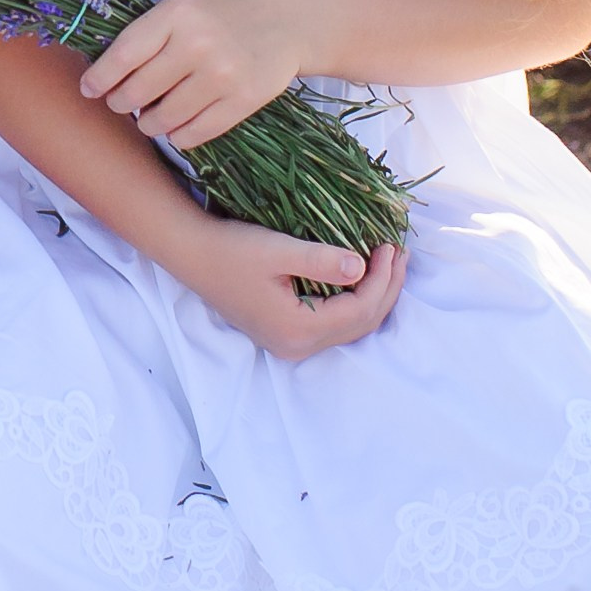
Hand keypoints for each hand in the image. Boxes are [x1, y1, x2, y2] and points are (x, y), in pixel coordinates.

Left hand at [81, 0, 308, 147]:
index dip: (100, 78)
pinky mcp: (245, 100)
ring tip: (148, 117)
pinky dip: (179, 136)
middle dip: (121, 103)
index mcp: (178, 13)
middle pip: (139, 91)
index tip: (89, 89)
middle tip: (120, 104)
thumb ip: (155, 28)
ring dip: (149, 123)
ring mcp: (223, 75)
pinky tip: (176, 128)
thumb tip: (112, 67)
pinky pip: (197, 133)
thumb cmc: (232, 1)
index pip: (123, 55)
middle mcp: (197, 45)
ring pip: (164, 118)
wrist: (295, 13)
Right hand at [169, 217, 406, 360]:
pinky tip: (360, 276)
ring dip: (374, 295)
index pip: (359, 311)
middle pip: (360, 325)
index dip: (382, 279)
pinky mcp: (285, 331)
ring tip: (388, 263)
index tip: (390, 245)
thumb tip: (361, 267)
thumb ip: (321, 260)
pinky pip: (335, 323)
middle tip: (399, 252)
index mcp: (298, 330)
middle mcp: (297, 345)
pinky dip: (355, 300)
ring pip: (350, 327)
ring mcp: (290, 342)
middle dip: (386, 289)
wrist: (191, 254)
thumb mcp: (277, 250)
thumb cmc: (231, 249)